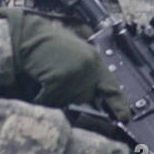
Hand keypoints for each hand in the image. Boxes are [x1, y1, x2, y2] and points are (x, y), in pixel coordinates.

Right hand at [0, 7, 131, 118]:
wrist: (29, 35)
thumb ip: (88, 75)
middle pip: (85, 99)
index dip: (118, 104)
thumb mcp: (76, 56)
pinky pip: (51, 100)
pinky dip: (42, 97)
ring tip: (48, 77)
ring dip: (56, 96)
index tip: (125, 118)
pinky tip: (39, 83)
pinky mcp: (59, 79)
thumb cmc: (49, 47)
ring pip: (67, 102)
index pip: (112, 87)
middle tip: (58, 80)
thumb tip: (92, 99)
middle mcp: (90, 67)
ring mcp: (75, 73)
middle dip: (72, 96)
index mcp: (95, 61)